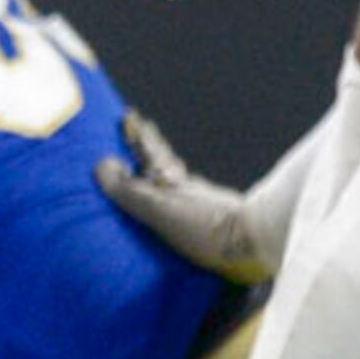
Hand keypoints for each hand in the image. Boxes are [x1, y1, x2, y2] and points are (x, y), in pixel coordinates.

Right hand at [92, 110, 272, 282]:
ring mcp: (207, 205)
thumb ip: (131, 191)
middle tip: (143, 130)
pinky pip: (195, 202)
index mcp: (173, 183)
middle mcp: (190, 189)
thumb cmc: (207, 229)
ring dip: (168, 172)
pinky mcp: (220, 223)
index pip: (151, 152)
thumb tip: (102, 166)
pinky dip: (185, 196)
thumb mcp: (160, 209)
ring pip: (183, 181)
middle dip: (152, 147)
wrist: (257, 244)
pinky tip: (187, 205)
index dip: (139, 135)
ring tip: (159, 168)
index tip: (130, 115)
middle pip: (167, 162)